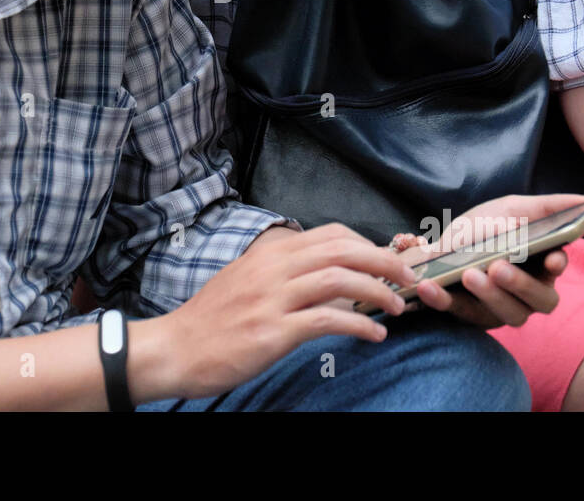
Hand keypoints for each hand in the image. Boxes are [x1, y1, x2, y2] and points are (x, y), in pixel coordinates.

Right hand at [158, 223, 418, 399]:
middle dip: (385, 261)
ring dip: (378, 291)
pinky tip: (374, 335)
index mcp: (269, 253)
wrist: (174, 349)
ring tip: (397, 307)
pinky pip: (327, 320)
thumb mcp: (246, 280)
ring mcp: (272, 299)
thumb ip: (283, 273)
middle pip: (343, 249)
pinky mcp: (272, 331)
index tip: (389, 261)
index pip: (332, 234)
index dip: (369, 244)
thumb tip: (324, 275)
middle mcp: (273, 268)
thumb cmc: (210, 320)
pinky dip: (358, 325)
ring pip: (339, 279)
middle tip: (409, 278)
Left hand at [401, 193, 583, 328]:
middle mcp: (529, 294)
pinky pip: (460, 314)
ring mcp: (502, 310)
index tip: (552, 259)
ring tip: (468, 274)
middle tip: (497, 266)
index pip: (557, 269)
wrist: (444, 246)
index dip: (556, 265)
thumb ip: (546, 207)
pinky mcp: (472, 317)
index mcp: (542, 264)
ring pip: (507, 314)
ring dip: (488, 296)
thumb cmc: (487, 227)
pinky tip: (429, 286)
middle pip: (538, 300)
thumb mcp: (511, 209)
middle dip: (519, 283)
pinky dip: (443, 301)